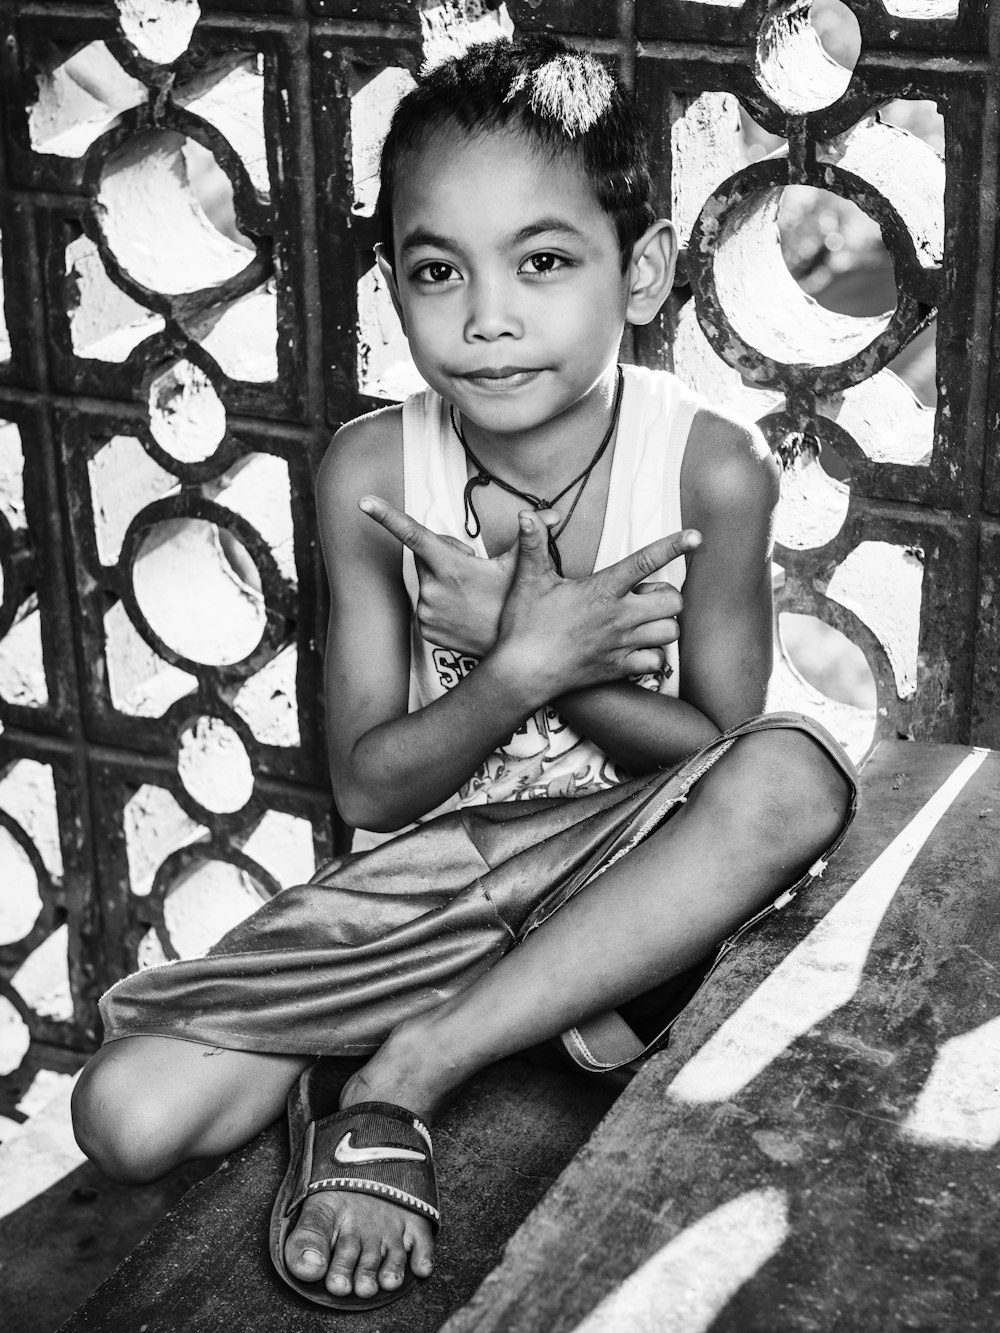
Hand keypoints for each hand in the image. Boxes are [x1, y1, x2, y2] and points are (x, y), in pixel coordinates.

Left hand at [359, 495, 555, 655]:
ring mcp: (425, 611)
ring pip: (427, 581)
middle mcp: (431, 588)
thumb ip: (534, 536)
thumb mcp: (524, 569)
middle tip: (474, 568)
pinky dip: (440, 602)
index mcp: (450, 566)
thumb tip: (550, 513)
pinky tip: (462, 611)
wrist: (512, 656)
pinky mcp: (424, 629)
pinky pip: (427, 604)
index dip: (386, 515)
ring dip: (443, 580)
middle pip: (426, 555)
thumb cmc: (517, 605)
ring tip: (471, 595)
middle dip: (445, 555)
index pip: (413, 534)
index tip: (364, 501)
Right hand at [496, 510, 700, 698]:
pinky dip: (654, 655)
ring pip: (671, 631)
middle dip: (668, 595)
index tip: (696, 536)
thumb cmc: (524, 625)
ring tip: (645, 620)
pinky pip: (656, 661)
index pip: (645, 561)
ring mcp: (622, 644)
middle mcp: (618, 617)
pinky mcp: (619, 668)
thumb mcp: (528, 580)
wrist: (521, 674)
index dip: (674, 546)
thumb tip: (526, 515)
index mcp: (602, 589)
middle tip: (646, 596)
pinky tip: (638, 648)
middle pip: (673, 601)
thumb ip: (533, 545)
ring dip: (664, 624)